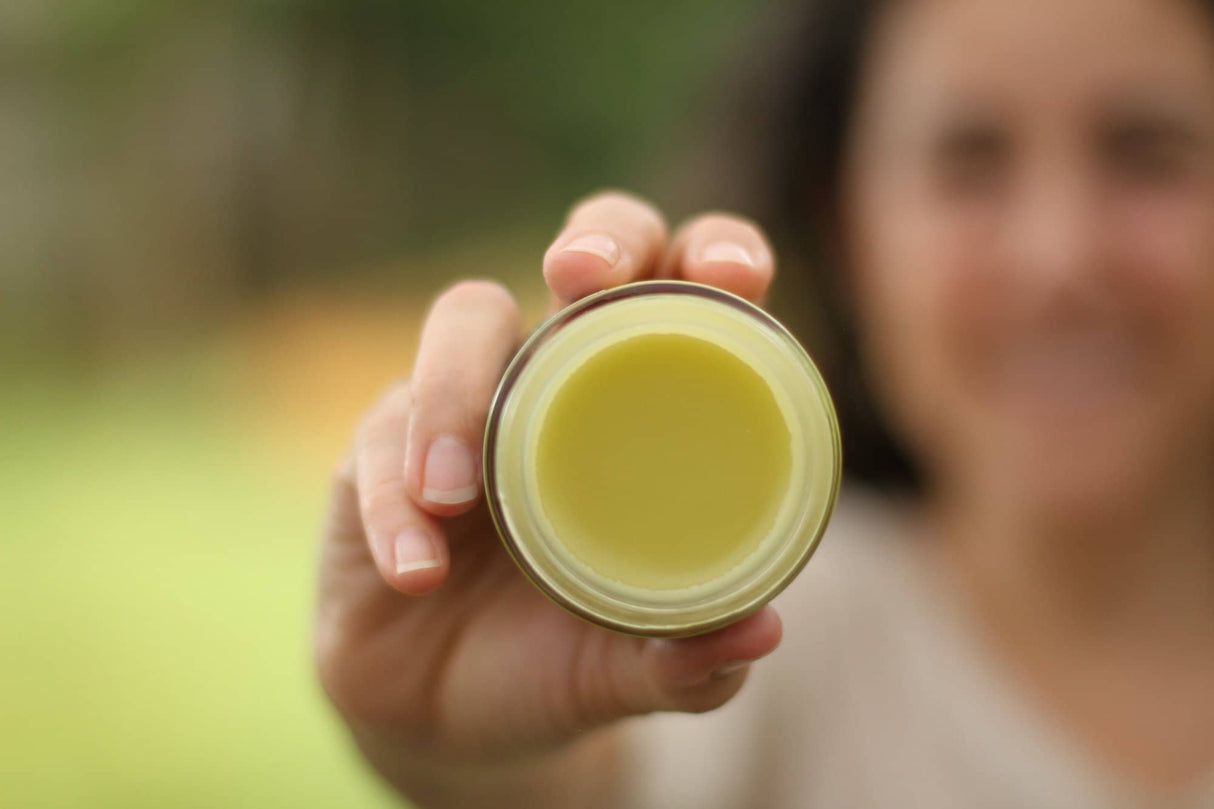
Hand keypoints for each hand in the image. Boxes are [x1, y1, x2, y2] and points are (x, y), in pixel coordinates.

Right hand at [314, 191, 782, 771]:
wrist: (454, 722)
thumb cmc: (563, 662)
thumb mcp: (630, 669)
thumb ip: (693, 659)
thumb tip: (762, 628)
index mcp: (643, 410)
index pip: (689, 294)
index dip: (715, 252)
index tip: (734, 277)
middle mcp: (560, 382)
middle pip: (585, 253)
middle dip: (595, 239)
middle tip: (582, 276)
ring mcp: (467, 405)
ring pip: (463, 319)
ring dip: (456, 389)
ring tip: (457, 494)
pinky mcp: (379, 452)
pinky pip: (378, 445)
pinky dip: (394, 506)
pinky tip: (416, 573)